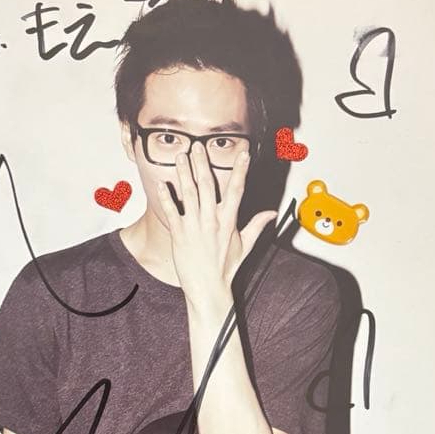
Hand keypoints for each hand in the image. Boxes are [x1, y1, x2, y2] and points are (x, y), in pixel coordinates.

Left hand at [156, 143, 275, 306]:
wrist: (208, 288)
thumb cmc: (225, 269)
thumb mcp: (245, 246)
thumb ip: (257, 226)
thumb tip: (271, 213)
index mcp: (229, 221)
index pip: (237, 190)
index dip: (241, 170)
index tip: (243, 153)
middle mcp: (212, 220)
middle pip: (208, 185)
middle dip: (203, 163)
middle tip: (199, 145)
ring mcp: (195, 226)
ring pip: (189, 193)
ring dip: (184, 173)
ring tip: (181, 156)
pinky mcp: (179, 234)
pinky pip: (172, 211)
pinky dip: (167, 197)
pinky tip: (162, 183)